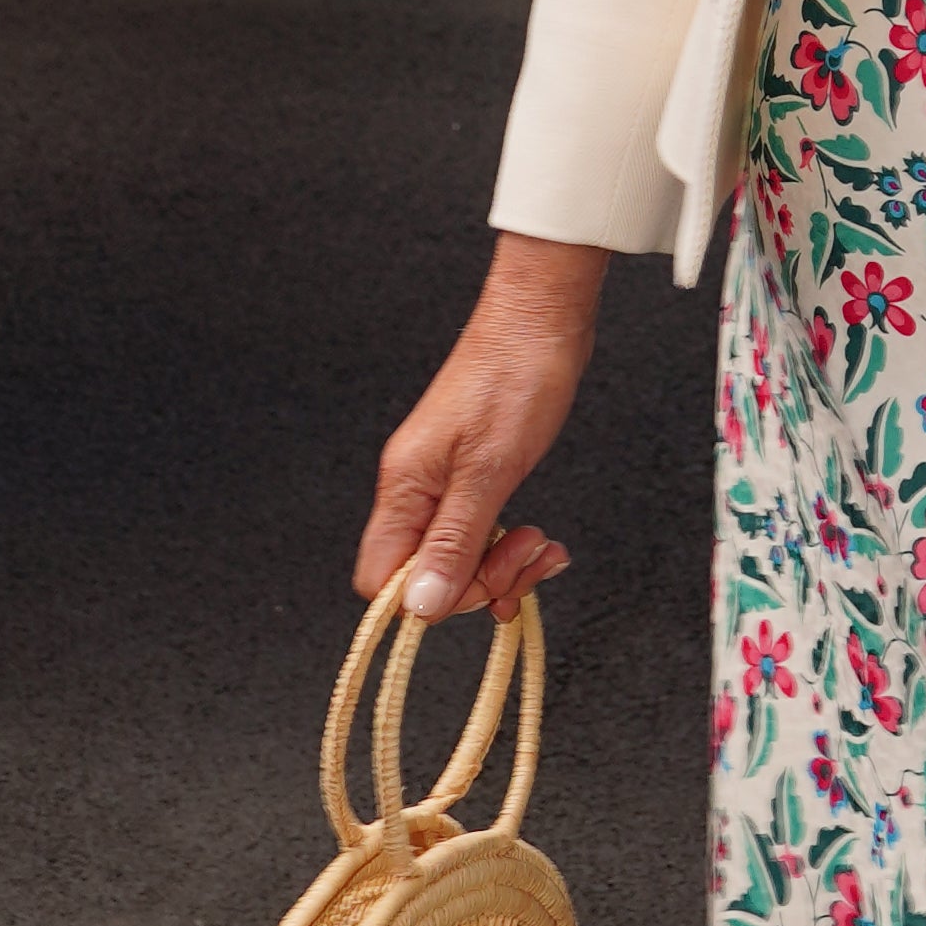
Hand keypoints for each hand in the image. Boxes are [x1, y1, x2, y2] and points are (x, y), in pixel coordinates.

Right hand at [356, 234, 607, 619]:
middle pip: (425, 574)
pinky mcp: (472, 474)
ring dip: (503, 565)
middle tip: (527, 556)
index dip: (432, 598)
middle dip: (482, 581)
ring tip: (543, 544)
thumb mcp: (490, 469)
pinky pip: (480, 533)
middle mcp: (414, 489)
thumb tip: (420, 607)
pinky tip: (539, 539)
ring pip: (458, 556)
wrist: (541, 318)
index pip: (383, 580)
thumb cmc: (515, 376)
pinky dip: (510, 545)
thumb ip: (454, 540)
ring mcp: (442, 482)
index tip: (482, 585)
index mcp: (404, 488)